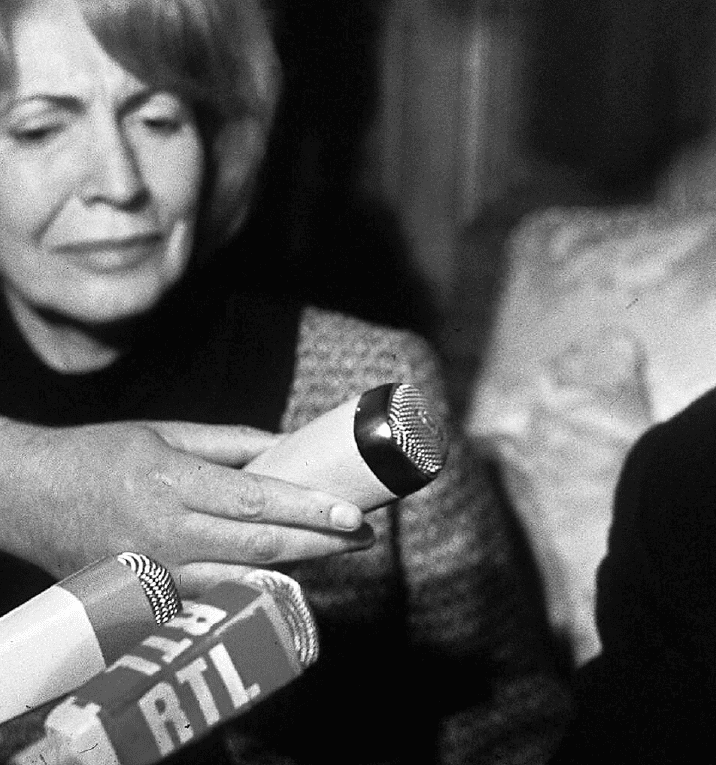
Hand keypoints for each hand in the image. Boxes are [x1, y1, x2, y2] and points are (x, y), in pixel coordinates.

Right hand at [0, 418, 373, 594]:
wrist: (25, 499)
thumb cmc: (98, 455)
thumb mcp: (165, 433)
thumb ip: (230, 442)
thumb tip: (288, 445)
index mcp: (172, 485)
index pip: (258, 502)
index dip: (310, 510)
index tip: (353, 513)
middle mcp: (166, 535)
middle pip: (261, 546)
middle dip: (321, 542)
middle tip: (364, 535)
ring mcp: (156, 574)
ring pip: (243, 577)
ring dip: (297, 567)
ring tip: (338, 550)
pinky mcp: (146, 599)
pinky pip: (213, 595)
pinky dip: (255, 585)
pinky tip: (286, 574)